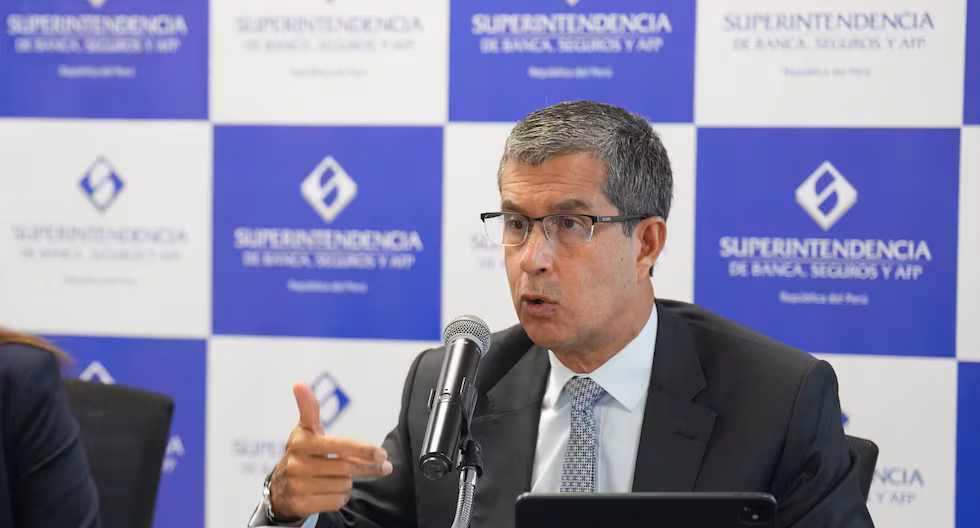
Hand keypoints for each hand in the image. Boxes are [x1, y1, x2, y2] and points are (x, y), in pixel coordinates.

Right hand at [267, 383, 392, 518]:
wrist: (279, 488)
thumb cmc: (300, 455)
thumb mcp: (304, 432)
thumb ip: (309, 409)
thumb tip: (299, 384)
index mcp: (301, 443)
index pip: (339, 446)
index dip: (362, 449)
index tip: (382, 453)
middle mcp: (297, 464)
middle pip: (347, 468)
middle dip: (369, 466)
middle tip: (384, 466)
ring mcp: (298, 486)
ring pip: (344, 485)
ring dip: (348, 482)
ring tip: (341, 477)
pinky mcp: (301, 505)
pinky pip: (337, 501)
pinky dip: (340, 497)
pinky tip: (332, 491)